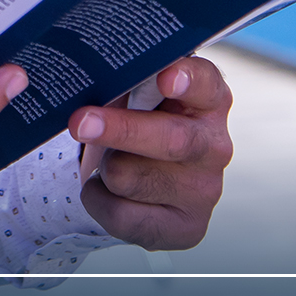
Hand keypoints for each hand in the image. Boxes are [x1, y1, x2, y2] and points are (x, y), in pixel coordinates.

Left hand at [68, 56, 231, 249]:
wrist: (146, 181)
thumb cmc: (141, 122)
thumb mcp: (139, 93)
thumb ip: (129, 78)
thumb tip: (92, 67)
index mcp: (208, 101)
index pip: (206, 84)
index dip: (187, 79)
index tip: (166, 77)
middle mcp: (214, 146)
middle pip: (171, 140)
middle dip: (121, 130)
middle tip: (81, 122)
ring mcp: (203, 191)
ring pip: (129, 176)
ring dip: (104, 165)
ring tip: (112, 158)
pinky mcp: (185, 228)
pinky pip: (120, 215)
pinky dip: (98, 198)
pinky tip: (108, 189)